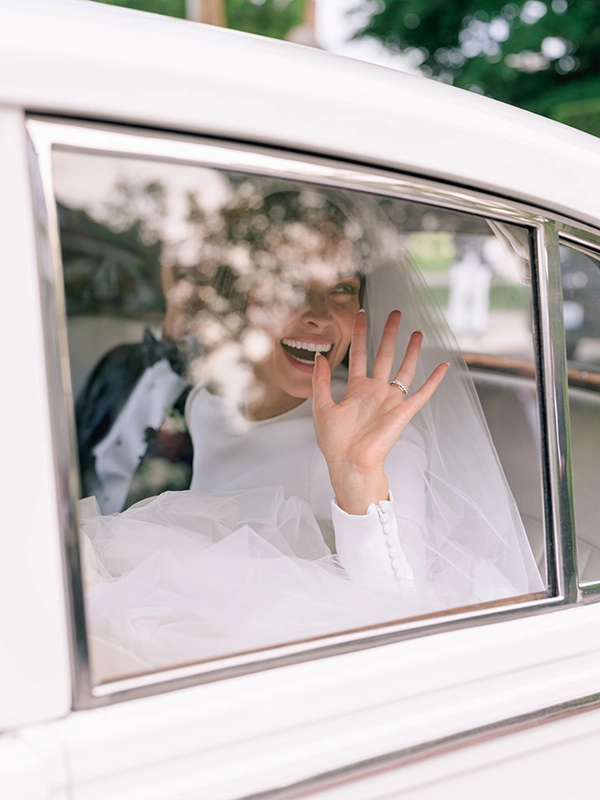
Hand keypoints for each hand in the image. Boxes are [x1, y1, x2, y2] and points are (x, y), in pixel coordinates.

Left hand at [312, 310, 447, 514]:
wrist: (350, 464)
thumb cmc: (334, 442)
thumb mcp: (322, 407)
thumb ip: (320, 381)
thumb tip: (319, 355)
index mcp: (356, 390)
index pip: (359, 355)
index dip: (360, 335)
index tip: (362, 315)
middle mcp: (375, 392)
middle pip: (384, 355)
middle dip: (389, 334)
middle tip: (395, 313)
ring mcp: (391, 401)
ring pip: (404, 369)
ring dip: (411, 351)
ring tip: (417, 332)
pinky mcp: (403, 412)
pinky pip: (422, 393)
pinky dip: (433, 380)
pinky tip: (443, 366)